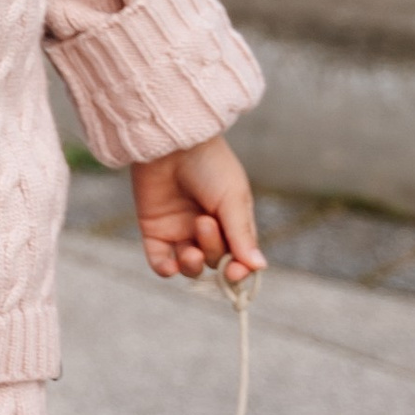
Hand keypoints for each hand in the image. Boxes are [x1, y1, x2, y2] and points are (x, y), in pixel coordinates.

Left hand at [130, 135, 263, 283]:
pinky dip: (165, 269)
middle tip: (204, 221)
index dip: (238, 271)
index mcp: (232, 222)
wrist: (171, 142)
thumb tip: (259, 267)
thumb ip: (241, 234)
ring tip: (190, 250)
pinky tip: (170, 266)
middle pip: (215, 261)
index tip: (235, 271)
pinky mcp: (154, 230)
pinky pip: (160, 261)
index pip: (239, 258)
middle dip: (212, 250)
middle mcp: (207, 230)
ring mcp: (180, 231)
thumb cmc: (209, 164)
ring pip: (190, 266)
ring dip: (192, 265)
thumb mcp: (232, 198)